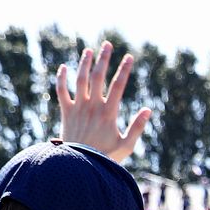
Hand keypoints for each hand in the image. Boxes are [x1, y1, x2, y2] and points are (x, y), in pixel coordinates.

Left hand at [57, 39, 151, 162]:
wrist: (79, 165)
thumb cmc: (106, 157)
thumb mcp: (127, 145)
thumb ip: (137, 127)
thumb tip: (148, 110)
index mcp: (109, 113)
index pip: (118, 86)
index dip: (124, 70)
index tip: (129, 57)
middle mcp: (93, 106)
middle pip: (98, 77)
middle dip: (104, 59)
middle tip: (107, 45)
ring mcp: (78, 107)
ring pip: (80, 79)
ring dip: (84, 63)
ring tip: (89, 51)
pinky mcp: (66, 112)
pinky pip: (62, 91)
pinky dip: (61, 78)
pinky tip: (64, 67)